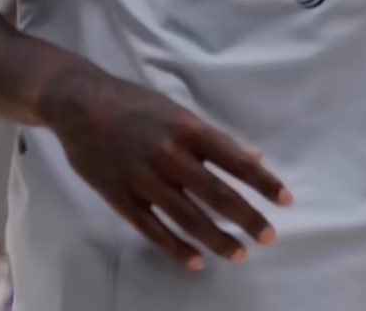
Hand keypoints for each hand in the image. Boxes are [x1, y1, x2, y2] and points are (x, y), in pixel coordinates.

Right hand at [41, 66, 290, 270]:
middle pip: (216, 193)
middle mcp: (169, 154)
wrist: (80, 104)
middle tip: (267, 237)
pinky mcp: (120, 196)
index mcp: (188, 129)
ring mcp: (143, 177)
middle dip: (246, 218)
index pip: (235, 160)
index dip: (263, 182)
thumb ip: (214, 139)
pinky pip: (152, 228)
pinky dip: (175, 247)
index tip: (285, 201)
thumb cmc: (136, 105)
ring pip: (187, 216)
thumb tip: (253, 157)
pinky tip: (195, 261)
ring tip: (238, 253)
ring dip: (216, 238)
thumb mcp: (178, 112)